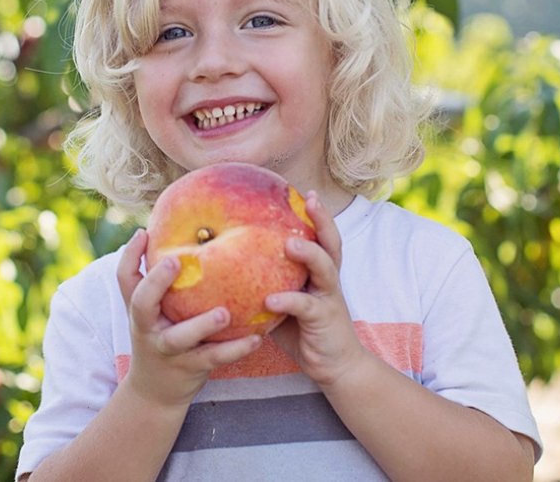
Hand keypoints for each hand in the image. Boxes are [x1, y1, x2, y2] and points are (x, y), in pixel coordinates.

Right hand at [117, 229, 261, 408]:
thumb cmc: (161, 337)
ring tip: (224, 313)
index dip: (129, 255)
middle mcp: (147, 328)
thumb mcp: (153, 313)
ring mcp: (167, 350)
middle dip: (156, 282)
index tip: (144, 232)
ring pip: (180, 337)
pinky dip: (234, 349)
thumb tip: (185, 236)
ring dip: (202, 324)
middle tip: (174, 261)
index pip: (125, 279)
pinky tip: (255, 337)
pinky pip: (212, 358)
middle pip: (141, 304)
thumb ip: (161, 283)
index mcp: (140, 309)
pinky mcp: (189, 369)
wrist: (156, 392)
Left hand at [265, 191, 367, 386]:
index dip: (316, 214)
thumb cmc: (302, 330)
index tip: (305, 192)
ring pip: (325, 268)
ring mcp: (329, 298)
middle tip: (310, 200)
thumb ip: (267, 281)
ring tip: (289, 244)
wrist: (334, 366)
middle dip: (323, 220)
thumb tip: (226, 261)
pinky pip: (305, 306)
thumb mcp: (284, 300)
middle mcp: (328, 280)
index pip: (321, 237)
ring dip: (308, 253)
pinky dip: (288, 301)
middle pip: (331, 243)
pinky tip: (270, 300)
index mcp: (320, 272)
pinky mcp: (323, 320)